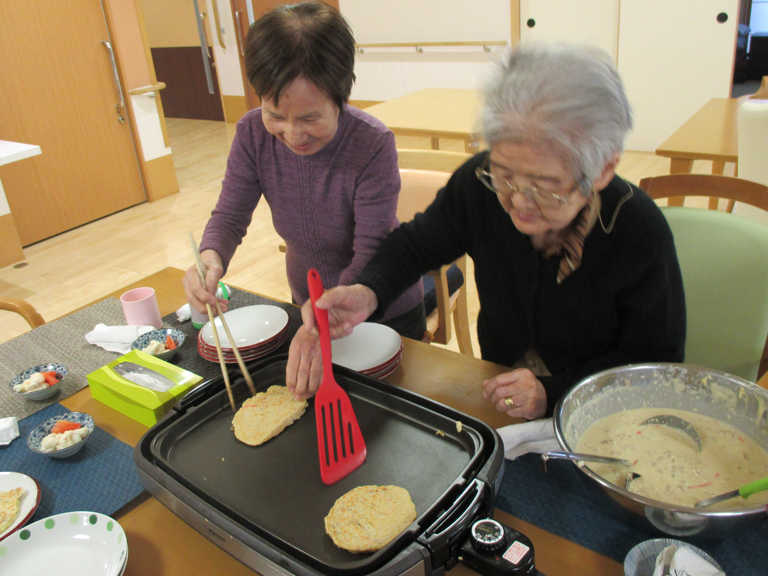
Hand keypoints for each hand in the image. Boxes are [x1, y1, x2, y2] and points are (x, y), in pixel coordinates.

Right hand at [182, 250, 226, 313]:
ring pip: (195, 303)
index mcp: (191, 274)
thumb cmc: (211, 264)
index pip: (195, 288)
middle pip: (192, 298)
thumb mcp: (215, 269)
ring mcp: (188, 288)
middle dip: (204, 308)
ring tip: (222, 309)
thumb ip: (212, 281)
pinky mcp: (193, 294)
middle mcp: (187, 282)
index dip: (204, 297)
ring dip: (208, 309)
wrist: (208, 262)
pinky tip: (220, 306)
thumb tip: (211, 295)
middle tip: (217, 312)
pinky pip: (199, 302)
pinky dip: (209, 306)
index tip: (214, 303)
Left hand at [285, 326, 322, 400]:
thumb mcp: (293, 345)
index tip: (290, 389)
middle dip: (300, 387)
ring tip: (306, 396)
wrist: (318, 325)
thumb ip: (292, 361)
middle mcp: (307, 351)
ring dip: (310, 387)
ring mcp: (317, 354)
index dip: (291, 380)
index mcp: (296, 348)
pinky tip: (317, 389)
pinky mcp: (325, 357)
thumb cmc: (304, 336)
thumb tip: (291, 380)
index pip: (292, 367)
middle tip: (298, 397)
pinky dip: (320, 382)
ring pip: (314, 374)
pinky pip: (323, 371)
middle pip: (303, 373)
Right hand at [286, 284, 376, 398]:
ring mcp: (319, 334)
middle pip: (302, 344)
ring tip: (300, 391)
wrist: (364, 303)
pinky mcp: (327, 342)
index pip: (306, 312)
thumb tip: (319, 302)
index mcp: (315, 307)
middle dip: (298, 366)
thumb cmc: (353, 296)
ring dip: (304, 377)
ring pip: (308, 358)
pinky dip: (317, 374)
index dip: (307, 321)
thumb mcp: (343, 292)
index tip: (312, 329)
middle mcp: (313, 323)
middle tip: (297, 381)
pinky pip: (319, 360)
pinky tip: (314, 386)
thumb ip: (332, 297)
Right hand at [299, 284, 377, 338]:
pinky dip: (341, 334)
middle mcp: (321, 311)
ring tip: (348, 325)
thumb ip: (331, 297)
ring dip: (336, 332)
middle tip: (334, 332)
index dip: (306, 318)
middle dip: (322, 331)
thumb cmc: (355, 294)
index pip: (308, 309)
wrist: (366, 303)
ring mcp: (327, 321)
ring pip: (324, 333)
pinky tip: (349, 328)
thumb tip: (317, 304)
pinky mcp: (334, 328)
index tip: (310, 327)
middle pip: (313, 325)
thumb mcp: (344, 293)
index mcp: (320, 300)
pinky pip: (333, 336)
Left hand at [482, 368, 546, 419]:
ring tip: (502, 405)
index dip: (489, 387)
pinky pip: (511, 412)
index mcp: (522, 374)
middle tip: (495, 400)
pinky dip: (508, 412)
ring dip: (500, 406)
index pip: (499, 380)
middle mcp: (527, 384)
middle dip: (494, 398)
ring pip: (504, 404)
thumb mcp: (515, 379)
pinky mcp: (531, 409)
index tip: (485, 393)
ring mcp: (530, 397)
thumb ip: (500, 381)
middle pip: (500, 392)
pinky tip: (513, 409)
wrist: (546, 397)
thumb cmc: (527, 387)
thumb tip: (484, 384)